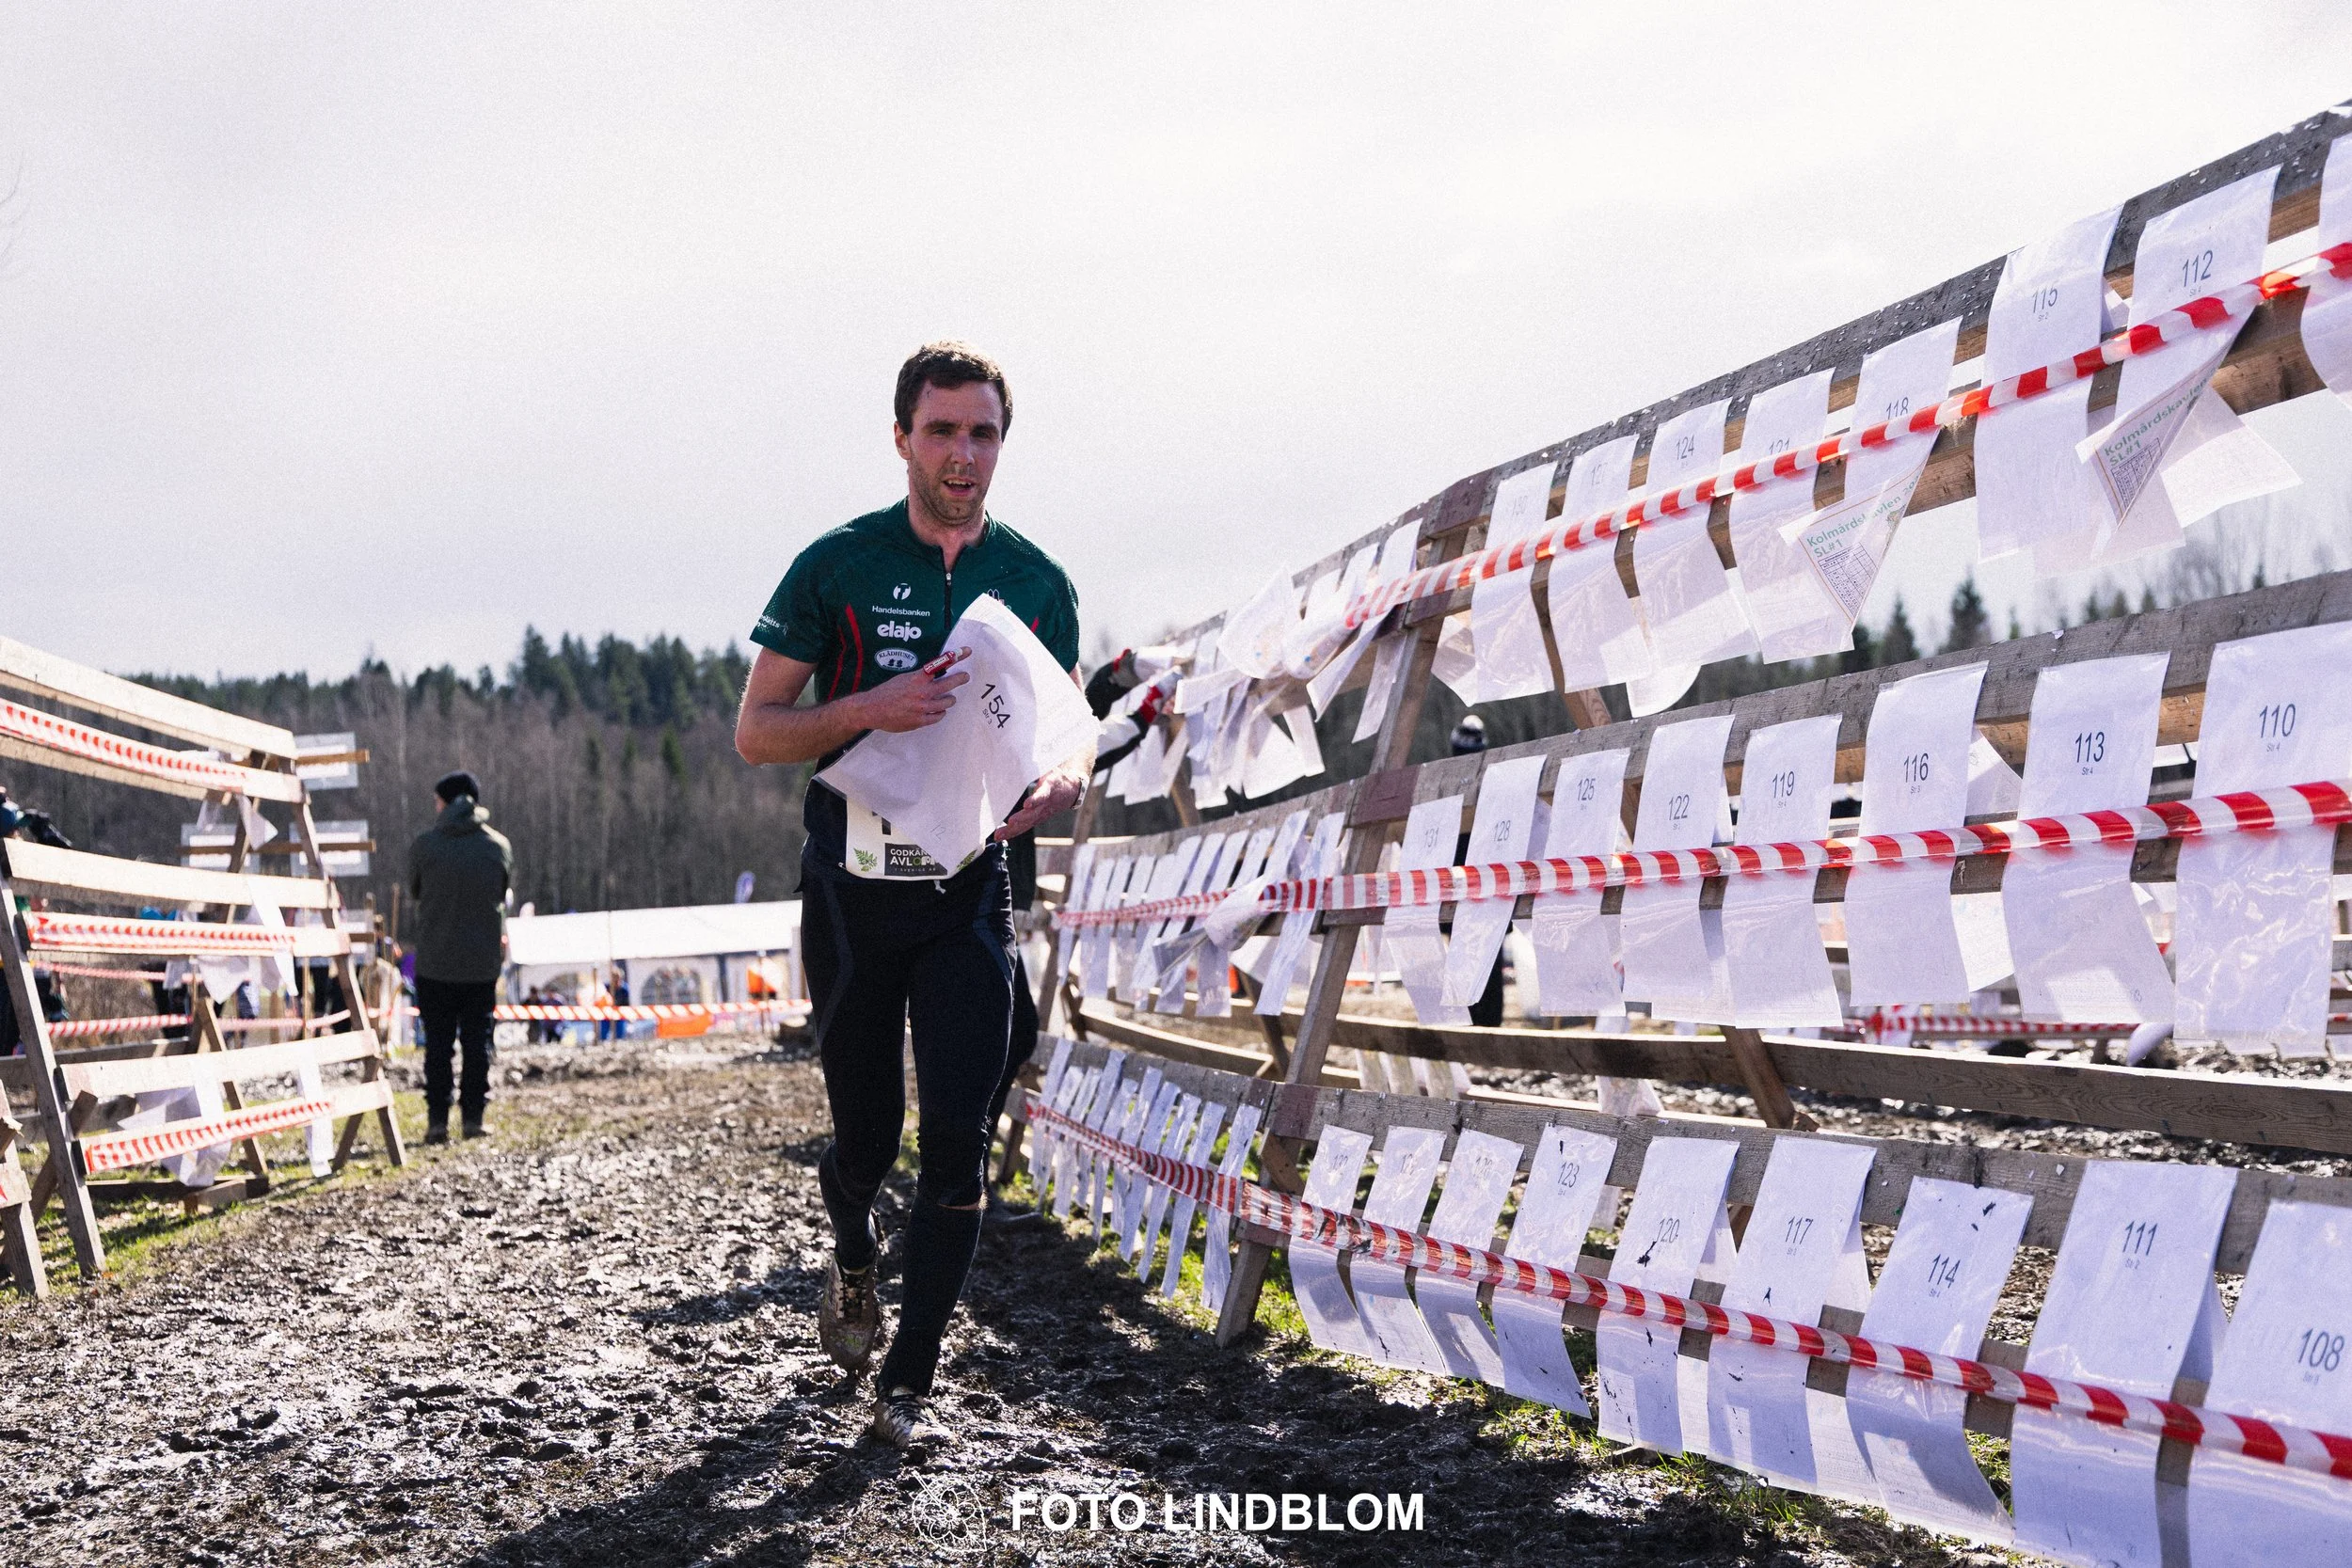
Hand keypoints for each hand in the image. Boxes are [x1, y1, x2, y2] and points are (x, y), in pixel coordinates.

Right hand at [853, 647, 970, 732]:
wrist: (872, 709)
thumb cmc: (886, 692)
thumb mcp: (903, 678)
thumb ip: (919, 677)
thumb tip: (933, 674)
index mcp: (917, 679)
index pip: (940, 664)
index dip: (955, 657)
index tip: (966, 651)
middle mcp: (922, 692)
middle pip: (949, 684)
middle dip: (960, 679)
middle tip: (965, 677)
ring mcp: (923, 707)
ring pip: (948, 702)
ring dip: (950, 699)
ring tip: (950, 698)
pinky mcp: (920, 721)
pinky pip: (938, 716)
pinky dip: (940, 712)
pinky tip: (939, 710)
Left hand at [994, 755, 1087, 840]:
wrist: (1071, 790)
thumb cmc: (1057, 775)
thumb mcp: (1051, 765)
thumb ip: (1040, 761)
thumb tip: (1026, 745)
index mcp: (1051, 788)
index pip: (1044, 795)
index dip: (1037, 800)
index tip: (1028, 804)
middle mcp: (1047, 804)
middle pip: (1034, 814)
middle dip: (1021, 819)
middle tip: (1010, 823)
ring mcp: (1042, 814)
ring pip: (1027, 824)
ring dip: (1013, 830)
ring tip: (998, 835)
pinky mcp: (1037, 819)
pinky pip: (1024, 827)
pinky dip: (1012, 832)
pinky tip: (1000, 836)